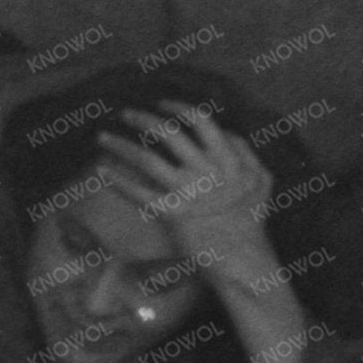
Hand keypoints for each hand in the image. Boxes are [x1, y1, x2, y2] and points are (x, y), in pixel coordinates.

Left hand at [96, 105, 274, 261]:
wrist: (243, 259)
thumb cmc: (251, 220)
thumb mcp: (261, 180)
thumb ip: (245, 152)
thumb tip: (225, 131)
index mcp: (229, 159)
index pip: (201, 121)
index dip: (178, 107)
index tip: (161, 103)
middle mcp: (207, 171)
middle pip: (169, 134)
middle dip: (142, 119)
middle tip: (125, 114)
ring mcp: (188, 192)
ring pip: (148, 159)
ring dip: (121, 145)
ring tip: (103, 137)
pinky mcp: (173, 214)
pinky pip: (139, 194)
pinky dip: (118, 181)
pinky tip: (102, 172)